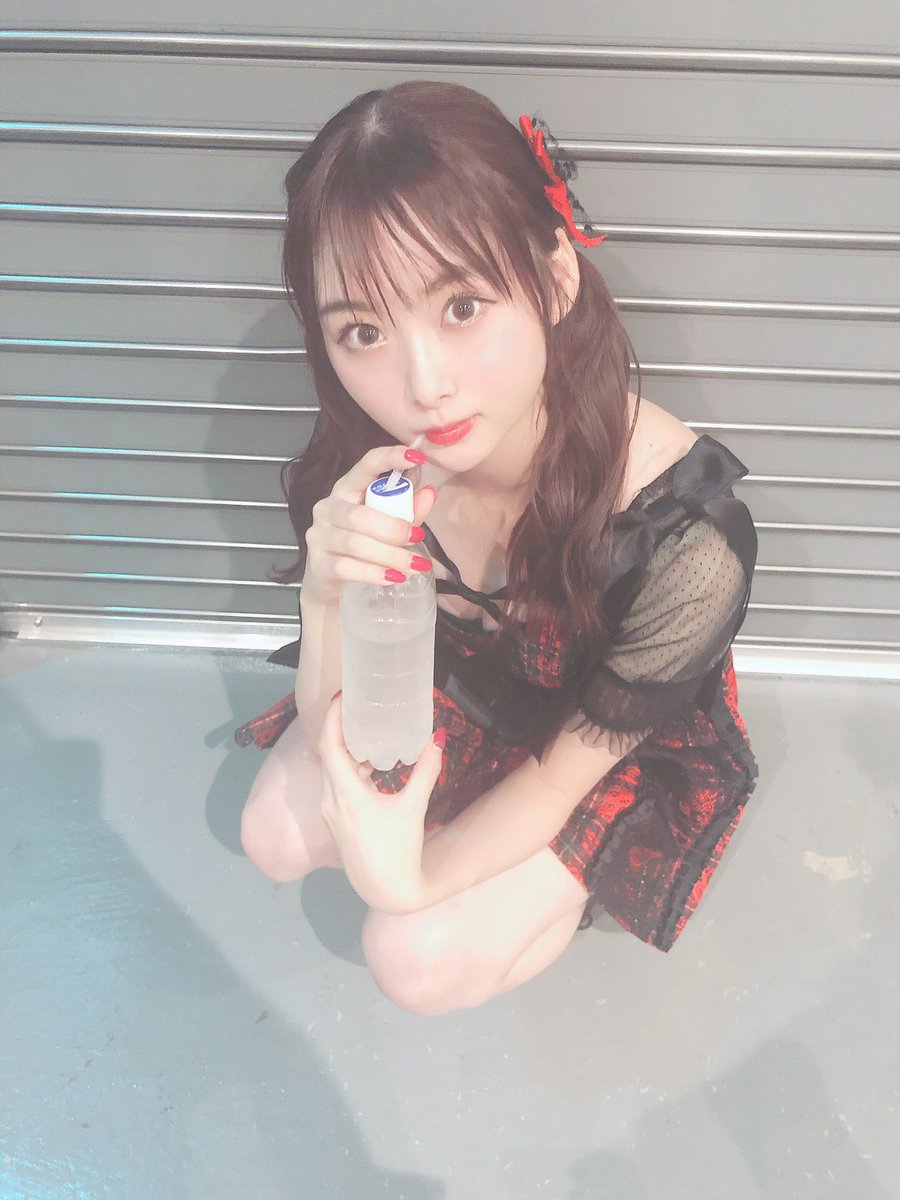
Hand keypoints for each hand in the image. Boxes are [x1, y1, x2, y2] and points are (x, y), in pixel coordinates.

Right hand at [302, 444, 438, 605]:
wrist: (330, 582)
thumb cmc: (362, 546)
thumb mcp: (389, 525)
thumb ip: (408, 509)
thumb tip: (429, 493)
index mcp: (347, 489)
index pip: (365, 465)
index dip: (390, 458)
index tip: (417, 457)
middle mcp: (327, 508)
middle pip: (360, 515)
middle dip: (394, 527)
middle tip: (418, 537)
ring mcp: (318, 536)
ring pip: (355, 543)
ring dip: (390, 555)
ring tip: (414, 566)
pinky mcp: (318, 564)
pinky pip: (347, 568)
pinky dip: (374, 573)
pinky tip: (393, 578)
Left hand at [317, 692, 444, 914]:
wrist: (387, 891)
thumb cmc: (399, 850)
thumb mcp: (413, 807)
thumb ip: (425, 771)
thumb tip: (436, 736)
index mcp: (346, 795)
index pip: (329, 747)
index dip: (333, 719)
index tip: (342, 698)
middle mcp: (331, 801)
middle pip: (327, 756)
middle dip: (339, 730)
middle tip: (357, 708)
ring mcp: (331, 813)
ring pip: (331, 772)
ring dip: (344, 751)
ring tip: (365, 732)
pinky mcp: (336, 822)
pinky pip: (336, 785)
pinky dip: (348, 770)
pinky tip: (369, 766)